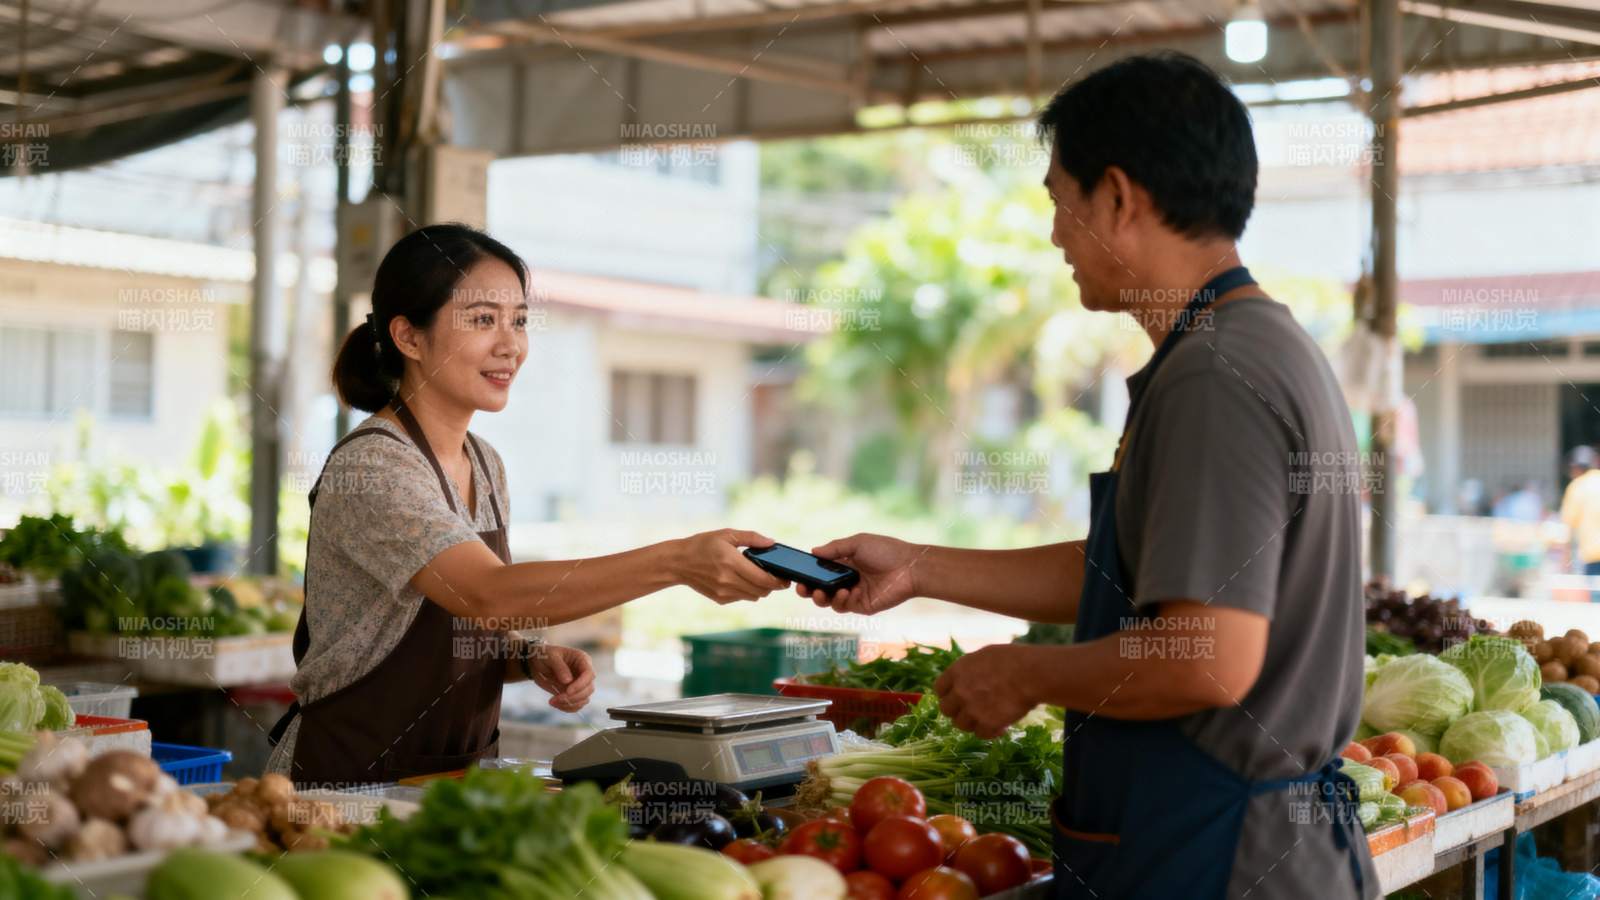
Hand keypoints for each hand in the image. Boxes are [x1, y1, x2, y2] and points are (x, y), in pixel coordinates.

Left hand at [528, 644, 596, 712]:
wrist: (536, 663)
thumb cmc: (544, 655)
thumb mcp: (550, 656)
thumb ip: (560, 667)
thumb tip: (568, 681)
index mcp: (582, 660)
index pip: (589, 674)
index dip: (580, 684)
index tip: (567, 691)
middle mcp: (583, 673)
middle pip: (589, 689)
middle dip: (574, 697)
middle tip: (557, 698)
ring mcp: (580, 684)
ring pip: (584, 699)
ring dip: (570, 704)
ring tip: (553, 701)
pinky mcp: (573, 694)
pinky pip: (576, 705)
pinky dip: (567, 707)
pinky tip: (554, 703)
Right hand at [676, 529, 789, 603]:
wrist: (679, 563)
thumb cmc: (703, 544)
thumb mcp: (726, 534)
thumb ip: (752, 537)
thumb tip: (772, 543)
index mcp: (731, 562)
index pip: (763, 579)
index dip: (779, 581)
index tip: (786, 577)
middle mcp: (728, 580)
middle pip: (762, 591)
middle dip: (772, 585)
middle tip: (776, 577)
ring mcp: (724, 592)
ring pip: (754, 597)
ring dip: (761, 589)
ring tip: (759, 577)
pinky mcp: (720, 599)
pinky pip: (742, 598)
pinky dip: (747, 591)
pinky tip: (741, 580)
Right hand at [796, 533, 925, 614]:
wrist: (910, 567)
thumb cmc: (886, 551)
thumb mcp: (857, 543)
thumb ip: (835, 548)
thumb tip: (813, 551)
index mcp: (844, 564)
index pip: (820, 571)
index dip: (807, 574)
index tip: (796, 574)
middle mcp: (847, 580)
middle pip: (820, 589)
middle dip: (808, 590)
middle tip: (802, 588)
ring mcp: (854, 594)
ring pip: (829, 601)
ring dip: (821, 597)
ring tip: (820, 591)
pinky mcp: (862, 606)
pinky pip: (844, 606)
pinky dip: (840, 600)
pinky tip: (844, 592)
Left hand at [933, 645, 1036, 738]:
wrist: (1031, 674)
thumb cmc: (1013, 659)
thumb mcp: (984, 656)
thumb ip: (969, 669)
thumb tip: (964, 676)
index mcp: (957, 671)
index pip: (939, 689)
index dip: (947, 695)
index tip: (956, 698)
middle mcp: (960, 691)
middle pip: (946, 710)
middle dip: (957, 711)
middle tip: (971, 711)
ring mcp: (971, 709)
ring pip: (961, 725)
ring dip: (973, 723)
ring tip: (988, 718)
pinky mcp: (986, 723)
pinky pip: (981, 734)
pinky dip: (990, 732)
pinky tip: (1001, 727)